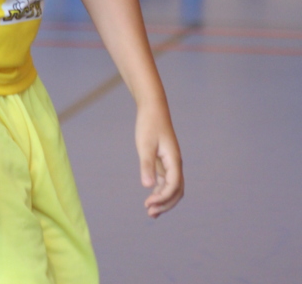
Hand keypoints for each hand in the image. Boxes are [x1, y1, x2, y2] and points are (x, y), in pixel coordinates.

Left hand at [135, 102, 183, 218]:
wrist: (152, 108)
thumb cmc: (149, 125)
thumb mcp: (145, 145)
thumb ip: (147, 165)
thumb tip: (147, 186)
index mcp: (174, 160)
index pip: (173, 186)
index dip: (163, 198)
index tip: (148, 204)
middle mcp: (175, 163)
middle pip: (177, 191)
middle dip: (165, 204)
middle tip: (150, 213)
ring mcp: (171, 163)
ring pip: (172, 188)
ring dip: (163, 200)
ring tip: (150, 212)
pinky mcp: (164, 161)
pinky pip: (166, 181)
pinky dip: (160, 191)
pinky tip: (151, 198)